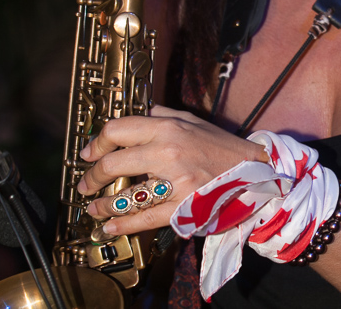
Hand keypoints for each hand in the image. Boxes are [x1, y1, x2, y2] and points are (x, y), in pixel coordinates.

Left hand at [77, 105, 266, 234]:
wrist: (253, 172)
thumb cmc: (222, 147)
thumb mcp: (193, 121)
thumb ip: (164, 115)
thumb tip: (141, 113)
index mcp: (168, 128)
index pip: (119, 129)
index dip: (98, 141)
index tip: (90, 153)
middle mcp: (168, 152)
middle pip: (114, 162)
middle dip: (93, 175)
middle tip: (86, 183)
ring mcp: (175, 182)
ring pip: (126, 195)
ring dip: (103, 205)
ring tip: (93, 208)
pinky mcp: (182, 207)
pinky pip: (144, 219)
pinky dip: (122, 226)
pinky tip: (109, 228)